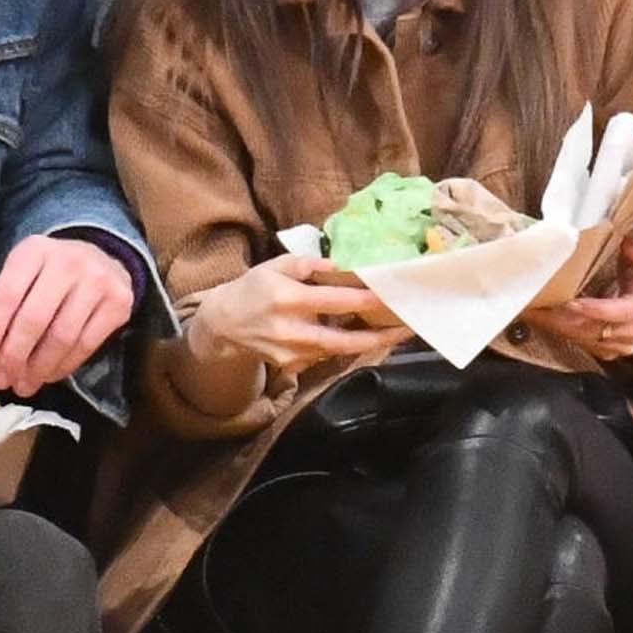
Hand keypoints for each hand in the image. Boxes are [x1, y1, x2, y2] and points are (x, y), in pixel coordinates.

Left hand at [0, 235, 136, 397]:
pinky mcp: (119, 303)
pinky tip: (47, 376)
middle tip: (0, 379)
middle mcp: (69, 262)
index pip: (8, 293)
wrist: (102, 259)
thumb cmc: (47, 274)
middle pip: (35, 319)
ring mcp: (98, 282)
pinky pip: (86, 345)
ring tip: (22, 385)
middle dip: (13, 355)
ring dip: (38, 367)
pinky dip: (63, 366)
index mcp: (34, 250)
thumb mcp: (15, 280)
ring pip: (62, 337)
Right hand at [183, 254, 397, 373]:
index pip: (337, 302)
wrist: (224, 324)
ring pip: (339, 350)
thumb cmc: (254, 289)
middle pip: (345, 341)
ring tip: (394, 330)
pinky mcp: (293, 367)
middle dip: (380, 337)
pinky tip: (359, 336)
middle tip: (408, 328)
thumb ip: (307, 265)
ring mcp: (292, 354)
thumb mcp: (275, 266)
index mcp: (289, 300)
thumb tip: (339, 265)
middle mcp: (292, 331)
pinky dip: (344, 346)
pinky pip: (326, 355)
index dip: (367, 301)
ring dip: (367, 341)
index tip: (392, 296)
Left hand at [525, 238, 632, 360]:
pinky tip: (537, 317)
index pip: (624, 311)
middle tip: (534, 305)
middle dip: (563, 320)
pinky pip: (580, 343)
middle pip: (597, 330)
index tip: (572, 302)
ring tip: (529, 309)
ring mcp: (622, 343)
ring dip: (555, 326)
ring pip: (585, 339)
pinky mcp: (608, 351)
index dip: (599, 309)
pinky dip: (557, 331)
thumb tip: (629, 241)